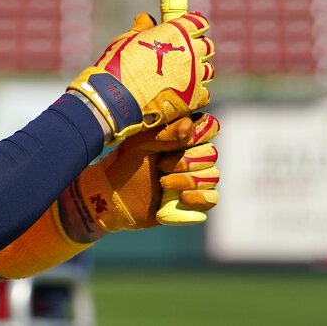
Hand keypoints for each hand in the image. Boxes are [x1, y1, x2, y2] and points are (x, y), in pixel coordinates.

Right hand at [69, 12, 213, 143]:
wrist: (116, 97)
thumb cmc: (118, 65)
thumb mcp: (127, 39)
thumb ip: (142, 28)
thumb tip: (146, 18)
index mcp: (176, 32)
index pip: (199, 22)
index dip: (194, 26)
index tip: (187, 30)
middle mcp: (190, 52)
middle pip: (206, 46)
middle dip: (197, 48)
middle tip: (182, 55)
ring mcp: (194, 76)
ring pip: (208, 70)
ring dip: (198, 71)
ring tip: (181, 76)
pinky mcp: (194, 97)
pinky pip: (205, 93)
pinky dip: (196, 93)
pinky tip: (182, 94)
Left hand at [73, 112, 219, 233]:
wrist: (114, 195)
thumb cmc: (126, 163)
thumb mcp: (141, 144)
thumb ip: (164, 134)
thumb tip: (189, 125)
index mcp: (182, 135)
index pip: (209, 127)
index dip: (201, 133)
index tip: (182, 139)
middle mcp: (193, 154)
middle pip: (211, 153)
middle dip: (187, 161)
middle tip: (161, 165)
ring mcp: (196, 177)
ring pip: (212, 176)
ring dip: (187, 180)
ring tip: (163, 183)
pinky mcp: (195, 200)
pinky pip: (212, 198)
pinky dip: (199, 197)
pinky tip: (182, 198)